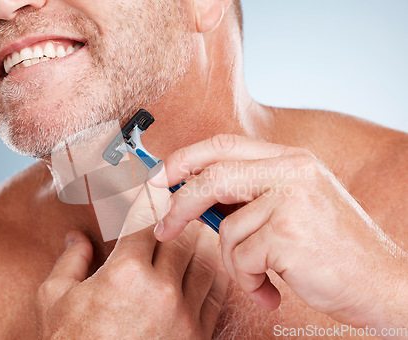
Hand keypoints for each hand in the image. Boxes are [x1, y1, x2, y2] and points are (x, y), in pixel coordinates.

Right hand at [36, 210, 227, 338]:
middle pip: (182, 234)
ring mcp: (184, 312)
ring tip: (192, 229)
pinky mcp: (198, 334)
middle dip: (176, 216)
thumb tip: (76, 237)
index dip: (149, 198)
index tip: (151, 185)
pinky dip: (214, 270)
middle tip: (174, 204)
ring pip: (206, 258)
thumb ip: (70, 260)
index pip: (146, 219)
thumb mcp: (55, 299)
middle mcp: (160, 288)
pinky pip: (217, 291)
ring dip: (199, 240)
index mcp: (124, 273)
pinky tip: (206, 262)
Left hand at [149, 134, 407, 329]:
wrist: (383, 283)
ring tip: (259, 277)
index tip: (160, 179)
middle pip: (213, 177)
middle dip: (179, 205)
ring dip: (235, 263)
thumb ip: (249, 196)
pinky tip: (272, 289)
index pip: (222, 145)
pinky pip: (241, 258)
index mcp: (290, 159)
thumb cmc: (332, 249)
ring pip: (227, 230)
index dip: (184, 159)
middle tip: (163, 228)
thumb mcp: (293, 207)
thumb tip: (195, 199)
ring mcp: (292, 198)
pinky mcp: (289, 232)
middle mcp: (292, 170)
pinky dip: (249, 281)